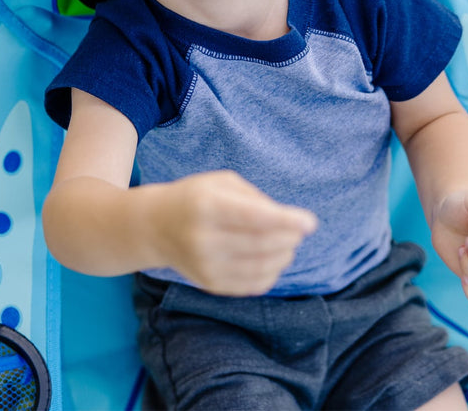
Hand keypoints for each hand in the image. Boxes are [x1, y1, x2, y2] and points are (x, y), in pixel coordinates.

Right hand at [156, 170, 317, 296]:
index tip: (311, 222)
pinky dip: (272, 273)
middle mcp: (203, 238)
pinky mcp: (210, 284)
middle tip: (299, 230)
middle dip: (290, 238)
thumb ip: (256, 198)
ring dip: (284, 255)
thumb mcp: (222, 182)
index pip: (254, 217)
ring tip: (288, 243)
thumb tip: (289, 221)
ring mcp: (205, 266)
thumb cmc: (197, 197)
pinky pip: (253, 284)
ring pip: (261, 267)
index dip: (287, 220)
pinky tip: (274, 259)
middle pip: (262, 244)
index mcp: (207, 206)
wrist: (156, 227)